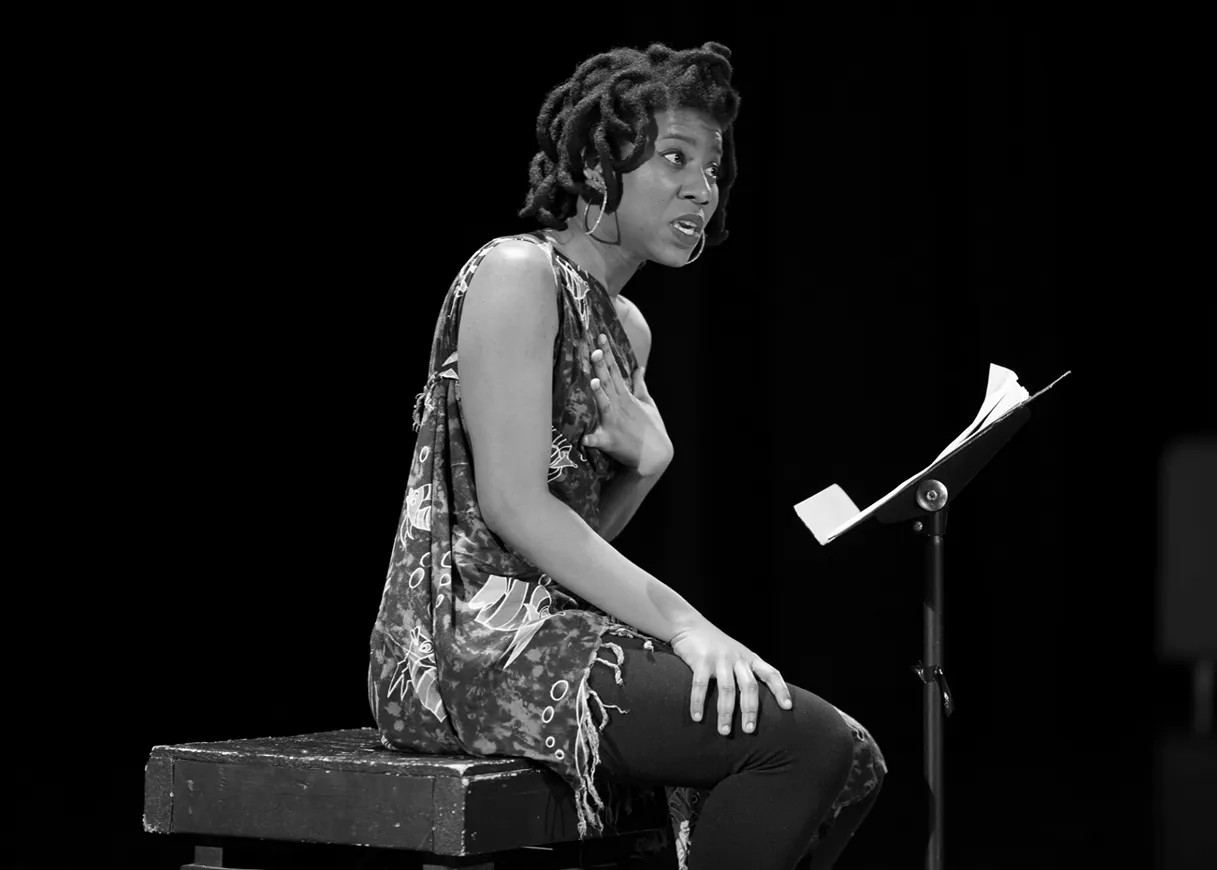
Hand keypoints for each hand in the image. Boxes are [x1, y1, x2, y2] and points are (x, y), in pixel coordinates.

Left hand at [584, 333, 672, 475]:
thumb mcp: (648, 404)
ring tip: (594, 382)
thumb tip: (638, 368)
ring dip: (599, 394)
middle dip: (601, 366)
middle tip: (595, 350)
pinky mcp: (609, 440)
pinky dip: (591, 439)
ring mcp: (614, 422)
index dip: (608, 353)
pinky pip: (597, 440)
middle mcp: (619, 406)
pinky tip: (583, 438)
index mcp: (626, 396)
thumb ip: (639, 386)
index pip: (615, 369)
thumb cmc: (652, 429)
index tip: (601, 336)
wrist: (655, 456)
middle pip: (608, 382)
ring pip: (604, 405)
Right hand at [669, 620, 792, 734]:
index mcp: (749, 658)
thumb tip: (754, 703)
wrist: (689, 625)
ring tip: (724, 731)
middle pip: (749, 686)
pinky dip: (698, 703)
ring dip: (725, 712)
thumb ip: (745, 672)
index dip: (781, 689)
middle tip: (749, 730)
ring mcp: (719, 658)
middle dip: (750, 710)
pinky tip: (697, 717)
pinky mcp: (701, 660)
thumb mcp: (735, 655)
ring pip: (727, 689)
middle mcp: (737, 658)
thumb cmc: (714, 645)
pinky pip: (701, 685)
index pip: (771, 673)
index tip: (787, 707)